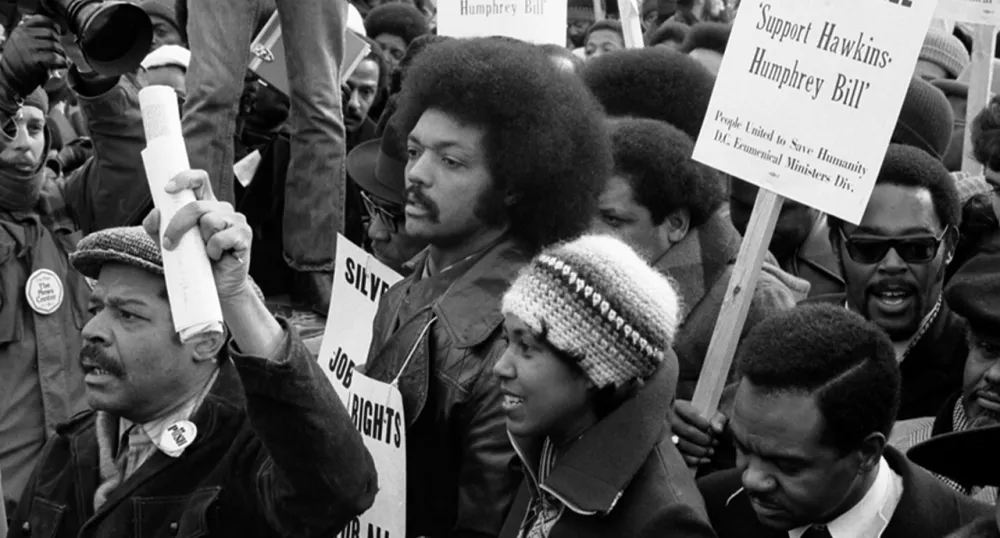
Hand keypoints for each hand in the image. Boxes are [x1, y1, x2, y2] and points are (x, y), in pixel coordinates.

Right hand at [0, 16, 66, 100]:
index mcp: (20, 30)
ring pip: (53, 45)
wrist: (9, 80)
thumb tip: (55, 34)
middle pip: (50, 33)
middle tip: (60, 52)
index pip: (40, 20)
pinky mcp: (32, 59)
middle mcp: (22, 36)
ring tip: (61, 60)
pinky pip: (53, 57)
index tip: (58, 32)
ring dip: (61, 53)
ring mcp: (26, 46)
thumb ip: (33, 37)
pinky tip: (61, 65)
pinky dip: (61, 61)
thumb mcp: (21, 45)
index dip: (53, 25)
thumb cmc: (19, 64)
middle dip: (59, 43)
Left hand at [142, 170, 252, 299]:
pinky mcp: (244, 235)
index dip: (184, 178)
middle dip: (177, 225)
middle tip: (169, 243)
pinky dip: (214, 250)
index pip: (199, 180)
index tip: (167, 190)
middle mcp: (222, 209)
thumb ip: (158, 228)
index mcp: (206, 205)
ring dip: (200, 241)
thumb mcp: (170, 244)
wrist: (216, 289)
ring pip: (209, 220)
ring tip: (205, 253)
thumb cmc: (194, 263)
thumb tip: (156, 213)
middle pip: (196, 206)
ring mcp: (236, 221)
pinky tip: (218, 257)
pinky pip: (221, 238)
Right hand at [669, 400, 728, 467]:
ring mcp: (665, 434)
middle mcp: (668, 419)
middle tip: (714, 442)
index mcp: (678, 406)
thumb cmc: (704, 418)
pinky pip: (679, 456)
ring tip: (711, 451)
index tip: (710, 428)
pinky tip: (705, 459)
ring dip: (699, 450)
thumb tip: (717, 430)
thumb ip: (718, 418)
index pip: (689, 413)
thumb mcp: (712, 414)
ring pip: (681, 444)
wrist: (694, 427)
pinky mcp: (667, 449)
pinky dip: (694, 460)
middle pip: (686, 430)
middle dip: (703, 438)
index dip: (701, 422)